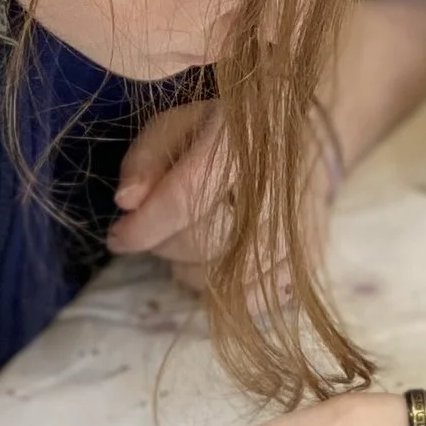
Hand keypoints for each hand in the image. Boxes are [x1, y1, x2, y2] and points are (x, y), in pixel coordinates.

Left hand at [106, 98, 340, 293]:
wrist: (303, 142)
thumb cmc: (229, 134)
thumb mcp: (180, 126)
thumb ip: (147, 157)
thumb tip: (127, 202)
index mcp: (243, 140)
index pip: (185, 197)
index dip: (144, 226)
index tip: (118, 238)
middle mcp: (278, 185)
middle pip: (204, 241)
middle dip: (164, 243)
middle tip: (155, 229)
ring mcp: (299, 227)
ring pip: (225, 276)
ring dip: (190, 268)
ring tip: (186, 241)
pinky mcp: (307, 259)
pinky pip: (252, 299)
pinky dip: (223, 291)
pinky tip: (216, 263)